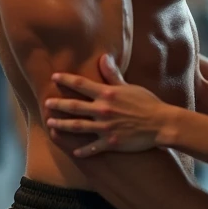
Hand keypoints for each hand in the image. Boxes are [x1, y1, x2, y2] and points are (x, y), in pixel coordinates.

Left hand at [45, 54, 166, 154]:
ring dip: (62, 125)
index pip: (81, 84)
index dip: (66, 79)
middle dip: (58, 105)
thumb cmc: (147, 103)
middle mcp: (103, 110)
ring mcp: (105, 128)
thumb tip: (103, 57)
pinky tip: (74, 151)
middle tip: (46, 104)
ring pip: (78, 127)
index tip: (54, 77)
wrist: (161, 124)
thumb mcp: (130, 87)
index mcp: (107, 94)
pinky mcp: (111, 143)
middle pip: (74, 106)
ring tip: (50, 124)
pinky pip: (92, 148)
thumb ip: (113, 75)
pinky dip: (83, 150)